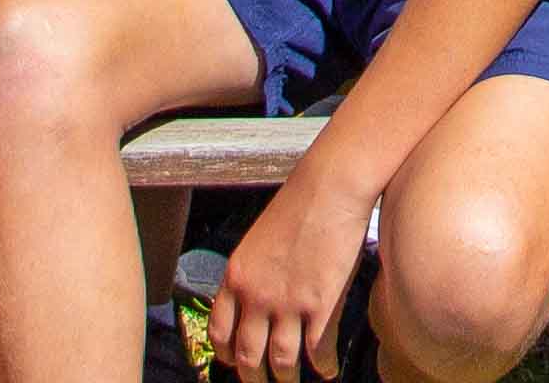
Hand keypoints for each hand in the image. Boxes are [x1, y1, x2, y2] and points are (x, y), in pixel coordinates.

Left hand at [215, 176, 368, 382]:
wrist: (329, 186)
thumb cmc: (299, 204)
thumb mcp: (260, 239)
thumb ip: (254, 272)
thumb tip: (258, 299)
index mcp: (236, 277)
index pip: (219, 332)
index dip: (225, 354)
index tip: (233, 362)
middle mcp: (256, 295)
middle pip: (246, 355)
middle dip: (253, 377)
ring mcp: (288, 302)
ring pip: (280, 362)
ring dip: (286, 378)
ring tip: (292, 382)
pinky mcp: (320, 305)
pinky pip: (316, 352)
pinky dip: (322, 367)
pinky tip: (326, 370)